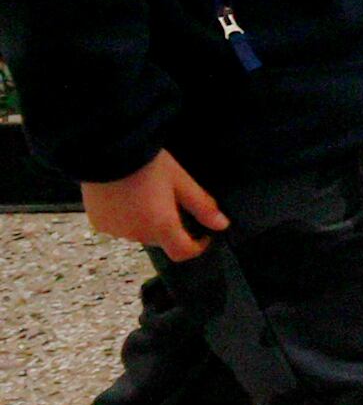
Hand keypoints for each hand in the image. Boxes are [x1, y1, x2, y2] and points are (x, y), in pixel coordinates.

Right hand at [85, 148, 225, 260]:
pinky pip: (120, 227)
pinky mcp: (99, 223)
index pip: (182, 252)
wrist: (109, 153)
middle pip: (161, 240)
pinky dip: (128, 218)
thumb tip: (222, 225)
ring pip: (139, 233)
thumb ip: (202, 206)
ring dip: (148, 222)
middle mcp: (136, 235)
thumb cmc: (148, 164)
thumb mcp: (181, 181)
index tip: (204, 235)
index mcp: (161, 226)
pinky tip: (129, 197)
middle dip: (171, 227)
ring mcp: (115, 231)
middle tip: (172, 200)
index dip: (197, 247)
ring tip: (149, 194)